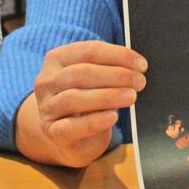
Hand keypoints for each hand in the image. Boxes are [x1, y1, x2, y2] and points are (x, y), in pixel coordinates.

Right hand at [15, 40, 145, 167]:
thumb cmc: (86, 102)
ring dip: (107, 96)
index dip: (118, 56)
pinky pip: (71, 126)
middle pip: (81, 73)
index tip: (141, 65)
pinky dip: (94, 121)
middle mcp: (47, 81)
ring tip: (131, 96)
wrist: (69, 137)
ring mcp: (47, 108)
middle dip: (116, 75)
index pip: (88, 51)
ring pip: (74, 98)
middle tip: (140, 81)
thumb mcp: (95, 81)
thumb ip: (109, 70)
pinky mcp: (52, 133)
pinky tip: (112, 117)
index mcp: (57, 59)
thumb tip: (136, 68)